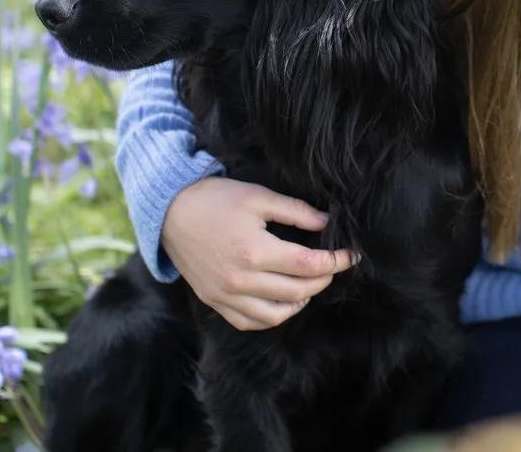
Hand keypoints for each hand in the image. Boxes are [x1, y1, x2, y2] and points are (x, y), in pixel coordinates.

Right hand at [161, 176, 357, 331]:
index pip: (308, 266)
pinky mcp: (214, 302)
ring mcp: (225, 295)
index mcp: (254, 251)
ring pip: (276, 314)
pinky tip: (284, 300)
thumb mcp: (259, 197)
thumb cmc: (216, 200)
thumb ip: (296, 211)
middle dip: (323, 279)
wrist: (170, 212)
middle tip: (333, 265)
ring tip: (311, 283)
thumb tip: (327, 222)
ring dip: (301, 301)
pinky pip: (250, 322)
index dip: (335, 262)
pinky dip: (273, 316)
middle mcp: (240, 280)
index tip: (351, 255)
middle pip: (297, 291)